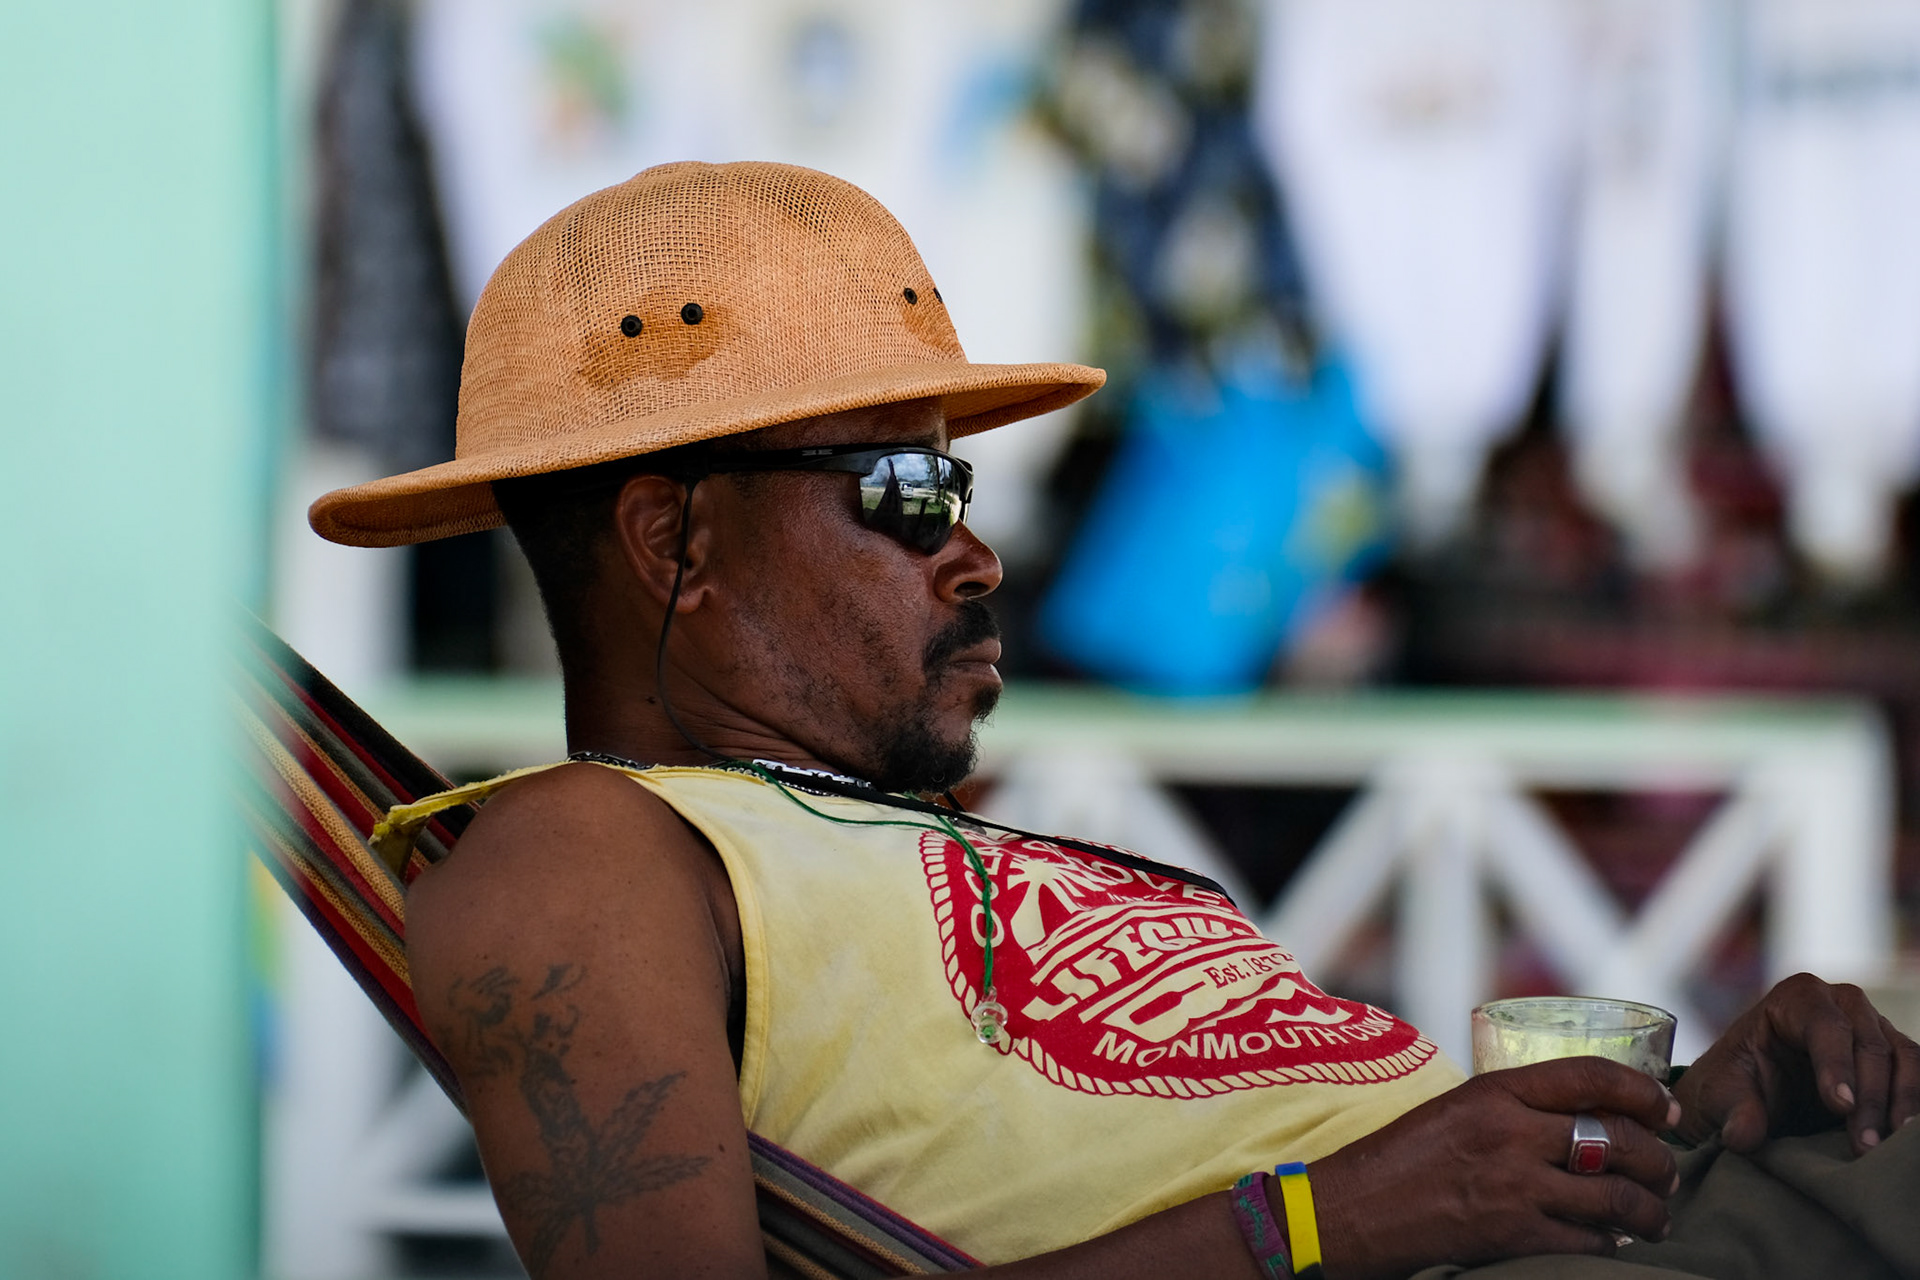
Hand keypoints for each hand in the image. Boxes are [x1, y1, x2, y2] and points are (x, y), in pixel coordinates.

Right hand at [1308, 1057, 1681, 1279]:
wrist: (1351, 1210)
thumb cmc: (1400, 1158)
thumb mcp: (1455, 1110)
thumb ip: (1511, 1107)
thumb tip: (1579, 1117)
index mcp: (1494, 1091)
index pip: (1589, 1076)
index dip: (1642, 1091)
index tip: (1665, 1108)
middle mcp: (1509, 1132)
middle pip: (1615, 1139)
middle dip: (1657, 1160)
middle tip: (1667, 1172)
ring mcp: (1513, 1186)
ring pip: (1615, 1196)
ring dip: (1648, 1209)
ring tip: (1655, 1215)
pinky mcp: (1512, 1235)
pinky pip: (1589, 1240)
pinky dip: (1611, 1242)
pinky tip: (1612, 1241)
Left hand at [1672, 972, 1919, 1155]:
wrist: (1757, 1093)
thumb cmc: (1736, 1084)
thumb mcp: (1721, 1096)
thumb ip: (1734, 1113)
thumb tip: (1743, 1136)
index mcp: (1796, 998)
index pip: (1824, 1025)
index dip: (1835, 1065)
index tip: (1839, 1108)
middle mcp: (1842, 1002)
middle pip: (1869, 1043)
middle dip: (1869, 1098)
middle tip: (1863, 1145)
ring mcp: (1874, 1026)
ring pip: (1903, 1058)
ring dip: (1900, 1104)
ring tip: (1886, 1148)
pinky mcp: (1895, 1055)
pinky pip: (1917, 1074)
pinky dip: (1914, 1103)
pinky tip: (1904, 1136)